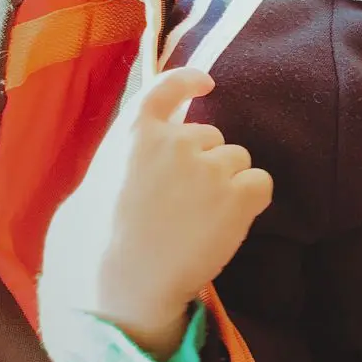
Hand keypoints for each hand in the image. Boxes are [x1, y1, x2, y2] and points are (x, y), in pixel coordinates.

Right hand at [39, 68, 272, 359]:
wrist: (122, 281)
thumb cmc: (101, 242)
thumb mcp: (102, 181)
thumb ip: (133, 155)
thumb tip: (161, 141)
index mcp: (134, 135)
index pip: (166, 88)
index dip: (189, 80)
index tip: (205, 83)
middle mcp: (175, 142)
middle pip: (211, 137)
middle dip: (204, 162)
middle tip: (181, 203)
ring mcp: (209, 166)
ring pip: (237, 160)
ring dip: (226, 182)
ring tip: (197, 218)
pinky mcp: (237, 195)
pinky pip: (260, 183)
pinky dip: (251, 198)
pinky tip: (228, 220)